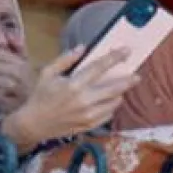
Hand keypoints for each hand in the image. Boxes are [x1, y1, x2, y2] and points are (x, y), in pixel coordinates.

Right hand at [0, 48, 134, 152]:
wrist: (35, 124)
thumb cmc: (40, 96)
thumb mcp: (47, 73)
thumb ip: (65, 60)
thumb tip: (82, 47)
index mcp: (74, 85)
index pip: (99, 67)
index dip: (115, 57)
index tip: (127, 50)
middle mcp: (85, 100)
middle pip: (115, 88)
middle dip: (129, 81)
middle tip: (137, 76)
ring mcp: (90, 114)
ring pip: (115, 102)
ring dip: (120, 94)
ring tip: (119, 89)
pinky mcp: (91, 125)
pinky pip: (110, 114)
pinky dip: (111, 107)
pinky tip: (107, 102)